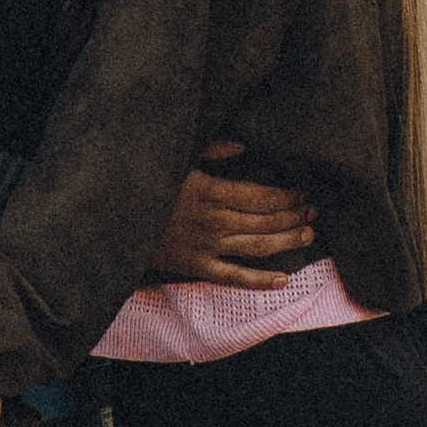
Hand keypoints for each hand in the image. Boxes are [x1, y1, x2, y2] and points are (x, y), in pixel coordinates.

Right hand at [150, 139, 315, 289]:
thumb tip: (243, 145)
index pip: (262, 196)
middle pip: (266, 221)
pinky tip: (283, 279)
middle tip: (313, 211)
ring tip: (308, 234)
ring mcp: (206, 247)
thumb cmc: (145, 184)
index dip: (288, 195)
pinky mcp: (196, 267)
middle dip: (294, 215)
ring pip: (258, 247)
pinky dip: (260, 281)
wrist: (112, 220)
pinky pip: (234, 277)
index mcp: (211, 192)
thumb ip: (211, 150)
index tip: (303, 191)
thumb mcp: (176, 158)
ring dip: (287, 241)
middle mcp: (214, 222)